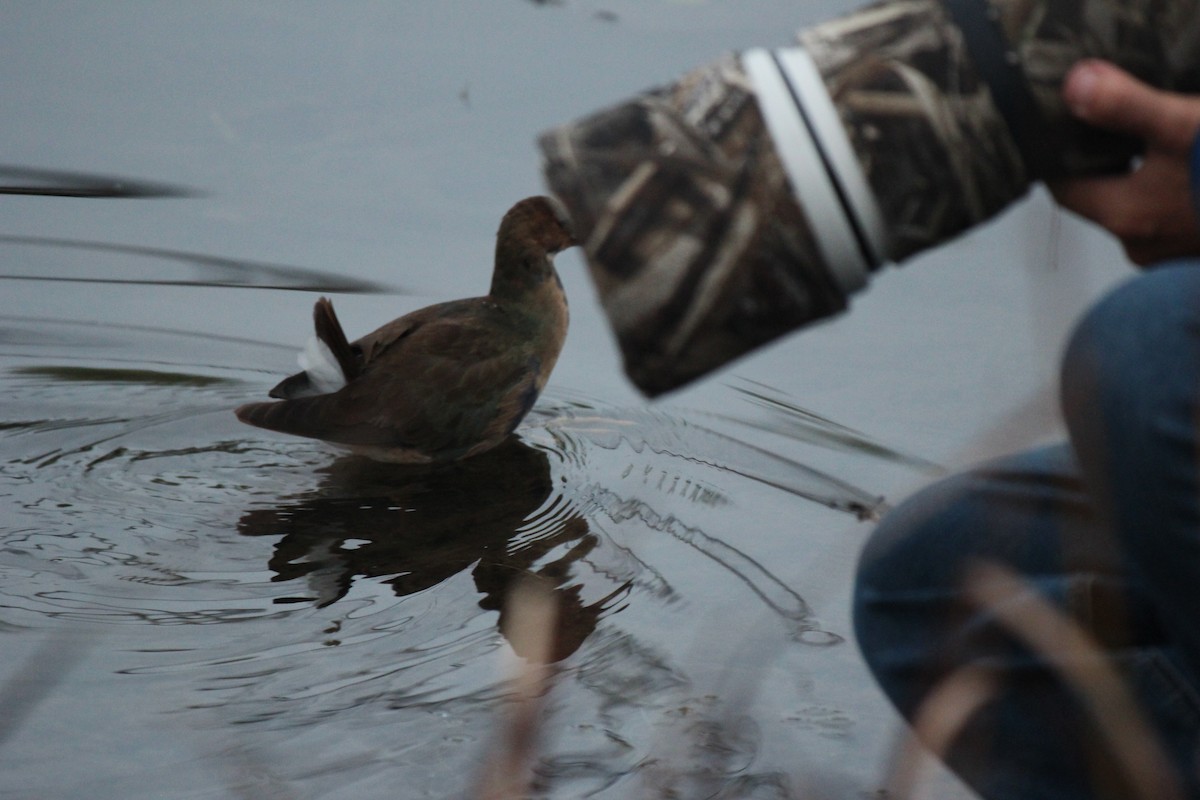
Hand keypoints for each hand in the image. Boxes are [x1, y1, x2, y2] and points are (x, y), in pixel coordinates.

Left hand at [1049, 60, 1199, 265]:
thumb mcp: (1185, 125)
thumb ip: (1127, 106)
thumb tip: (1073, 85)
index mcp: (1125, 216)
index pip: (1064, 187)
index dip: (1060, 154)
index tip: (1063, 124)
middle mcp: (1142, 243)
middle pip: (1102, 195)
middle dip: (1105, 158)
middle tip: (1106, 120)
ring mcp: (1174, 250)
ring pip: (1139, 203)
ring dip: (1141, 172)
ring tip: (1149, 134)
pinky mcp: (1199, 245)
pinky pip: (1171, 211)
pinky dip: (1171, 185)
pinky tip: (1187, 162)